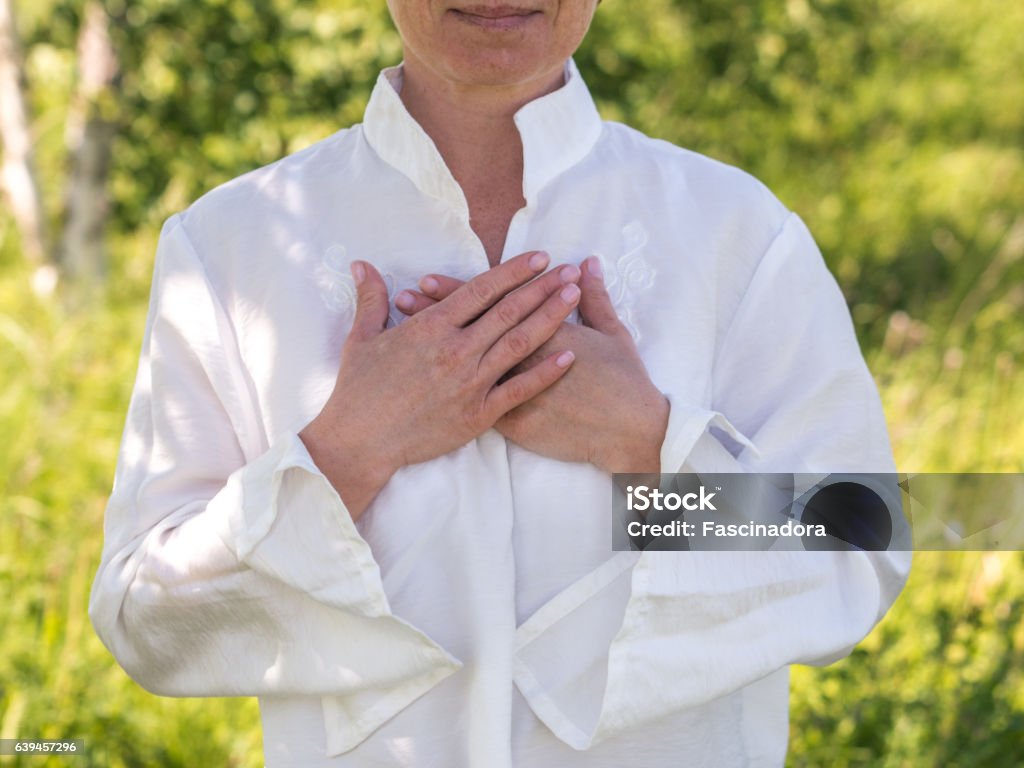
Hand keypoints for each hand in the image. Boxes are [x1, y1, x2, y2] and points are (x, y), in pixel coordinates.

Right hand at [301, 250, 581, 518]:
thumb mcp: (362, 338)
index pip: (481, 290)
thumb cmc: (358, 390)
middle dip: (542, 288)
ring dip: (550, 318)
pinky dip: (546, 373)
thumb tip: (362, 264)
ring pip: (519, 344)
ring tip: (574, 298)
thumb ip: (371, 298)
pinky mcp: (477, 414)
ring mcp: (470, 383)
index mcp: (430, 328)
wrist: (361, 441)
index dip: (513, 271)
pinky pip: (519, 390)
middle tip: (569, 271)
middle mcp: (455, 351)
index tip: (539, 258)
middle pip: (509, 311)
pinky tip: (569, 356)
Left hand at [395, 257, 668, 473]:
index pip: (491, 305)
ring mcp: (514, 392)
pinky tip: (426, 383)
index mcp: (540, 329)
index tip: (428, 280)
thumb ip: (595, 297)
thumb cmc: (624, 381)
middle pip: (468, 331)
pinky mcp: (514, 421)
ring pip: (463, 365)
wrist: (628, 430)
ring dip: (434, 348)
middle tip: (405, 297)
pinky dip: (448, 391)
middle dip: (434, 313)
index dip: (457, 291)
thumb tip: (587, 264)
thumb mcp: (613, 333)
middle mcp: (520, 358)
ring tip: (406, 333)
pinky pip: (476, 404)